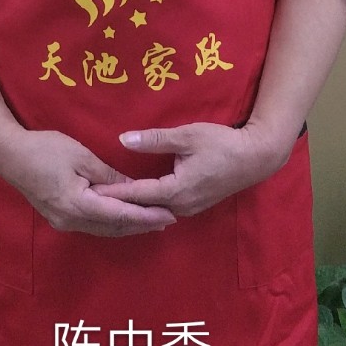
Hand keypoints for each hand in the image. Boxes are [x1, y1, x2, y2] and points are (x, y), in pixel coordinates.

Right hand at [0, 127, 177, 236]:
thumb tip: (133, 189)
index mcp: (78, 205)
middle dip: (142, 224)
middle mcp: (72, 221)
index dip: (146, 216)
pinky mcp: (60, 217)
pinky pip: (93, 224)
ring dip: (129, 225)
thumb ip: (108, 176)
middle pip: (114, 227)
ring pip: (104, 229)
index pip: (120, 215)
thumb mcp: (82, 156)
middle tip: (168, 218)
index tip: (168, 215)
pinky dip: (112, 222)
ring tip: (152, 220)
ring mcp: (64, 222)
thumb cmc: (46, 149)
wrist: (9, 155)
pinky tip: (124, 217)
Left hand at [92, 122, 285, 217]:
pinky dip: (147, 205)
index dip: (113, 193)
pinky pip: (164, 208)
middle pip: (142, 207)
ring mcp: (189, 209)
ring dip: (132, 206)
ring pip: (154, 210)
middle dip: (118, 204)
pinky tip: (135, 200)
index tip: (90, 193)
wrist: (255, 157)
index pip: (137, 194)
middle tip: (91, 200)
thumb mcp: (186, 135)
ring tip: (107, 202)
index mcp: (176, 190)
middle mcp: (180, 206)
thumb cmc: (221, 143)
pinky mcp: (195, 205)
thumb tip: (123, 140)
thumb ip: (154, 139)